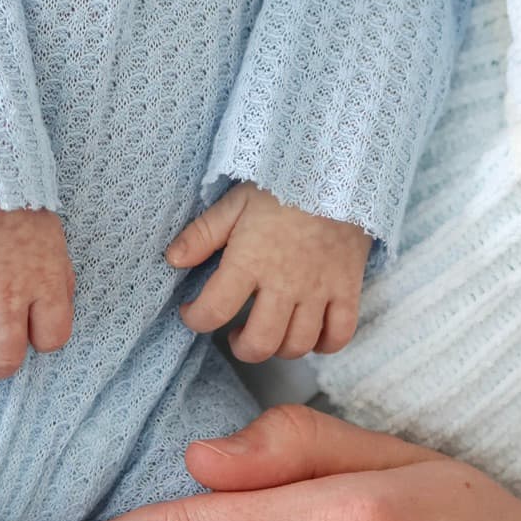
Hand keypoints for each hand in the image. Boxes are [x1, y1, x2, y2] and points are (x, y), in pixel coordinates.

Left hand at [167, 185, 370, 359]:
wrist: (339, 171)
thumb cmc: (282, 185)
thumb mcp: (235, 202)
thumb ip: (202, 234)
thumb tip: (173, 260)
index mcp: (250, 262)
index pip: (214, 311)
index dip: (195, 319)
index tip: (193, 311)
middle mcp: (284, 284)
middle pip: (260, 344)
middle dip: (241, 348)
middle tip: (234, 333)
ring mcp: (319, 290)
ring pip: (298, 345)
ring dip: (279, 348)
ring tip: (270, 331)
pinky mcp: (347, 289)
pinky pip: (339, 335)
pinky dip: (324, 344)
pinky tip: (309, 333)